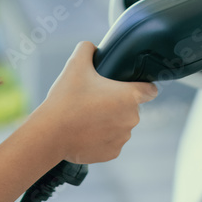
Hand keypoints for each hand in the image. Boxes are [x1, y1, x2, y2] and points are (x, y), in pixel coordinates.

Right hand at [33, 41, 158, 163]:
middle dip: (117, 103)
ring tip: (87, 116)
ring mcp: (123, 138)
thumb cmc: (66, 99)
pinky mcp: (112, 153)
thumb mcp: (75, 64)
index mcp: (130, 96)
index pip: (150, 90)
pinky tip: (85, 132)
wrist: (51, 134)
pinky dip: (102, 137)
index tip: (126, 85)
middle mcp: (132, 118)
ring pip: (121, 125)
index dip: (141, 85)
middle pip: (131, 107)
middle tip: (95, 99)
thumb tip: (93, 47)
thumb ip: (88, 48)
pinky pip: (111, 141)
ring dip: (110, 121)